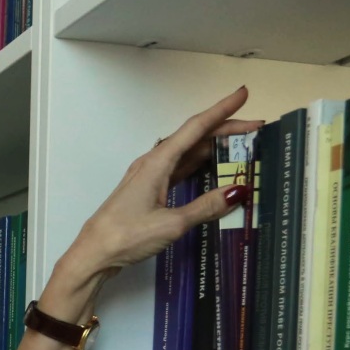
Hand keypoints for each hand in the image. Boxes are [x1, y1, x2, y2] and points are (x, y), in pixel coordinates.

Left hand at [40, 89, 261, 316]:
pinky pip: (179, 169)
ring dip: (213, 147)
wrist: (93, 254)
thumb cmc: (125, 236)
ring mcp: (149, 176)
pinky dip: (198, 165)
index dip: (222, 110)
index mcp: (157, 162)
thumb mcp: (172, 223)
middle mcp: (152, 163)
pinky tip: (212, 168)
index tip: (243, 95)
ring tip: (241, 146)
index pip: (196, 127)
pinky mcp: (148, 191)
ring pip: (187, 153)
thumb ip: (206, 207)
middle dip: (225, 129)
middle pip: (194, 137)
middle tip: (256, 127)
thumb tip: (238, 191)